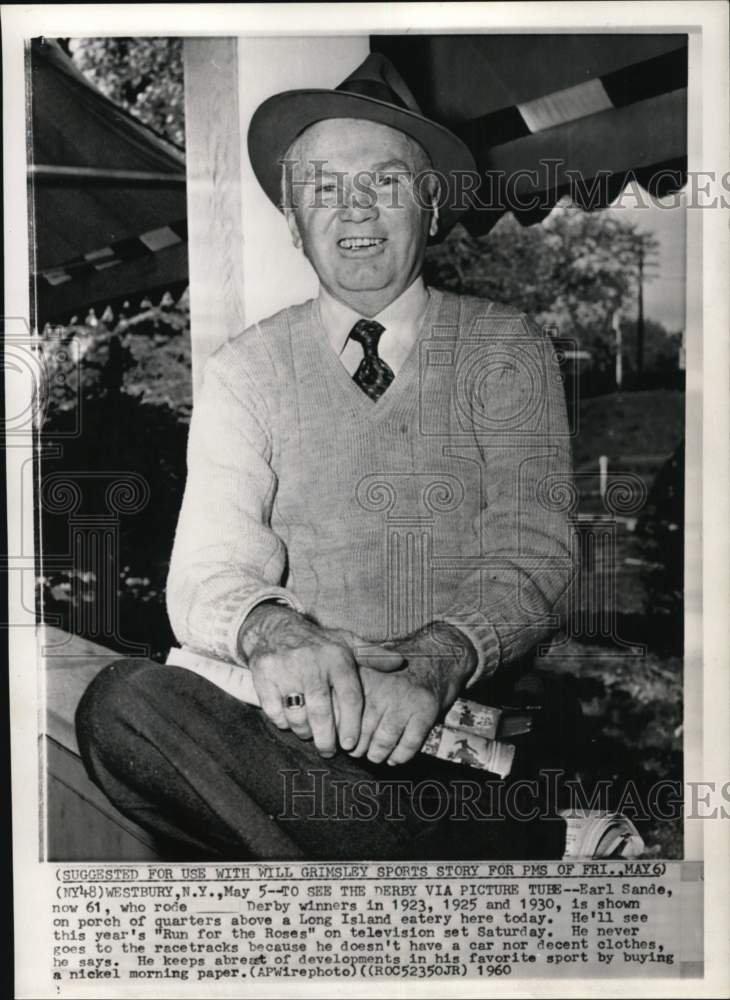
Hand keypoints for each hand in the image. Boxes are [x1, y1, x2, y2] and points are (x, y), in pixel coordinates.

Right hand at [239, 604, 401, 756]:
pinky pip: (275, 711)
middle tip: (329, 749)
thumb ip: (373, 656)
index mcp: (336, 657)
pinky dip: (283, 722)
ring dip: (305, 732)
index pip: (350, 698)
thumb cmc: (317, 643)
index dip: (352, 725)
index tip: (351, 744)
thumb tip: (401, 662)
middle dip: (327, 739)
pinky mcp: (263, 675)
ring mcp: (285, 668)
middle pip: (321, 713)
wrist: (274, 628)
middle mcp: (311, 662)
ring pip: (297, 715)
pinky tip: (290, 721)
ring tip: (310, 734)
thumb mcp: (346, 644)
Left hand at [350, 622, 476, 764]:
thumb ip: (345, 694)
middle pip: (360, 733)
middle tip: (357, 751)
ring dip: (377, 755)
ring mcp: (404, 700)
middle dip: (357, 748)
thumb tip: (323, 725)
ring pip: (382, 743)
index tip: (339, 740)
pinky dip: (400, 756)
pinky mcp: (425, 712)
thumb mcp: (367, 672)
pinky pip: (407, 746)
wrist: (435, 657)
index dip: (337, 733)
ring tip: (375, 755)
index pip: (339, 714)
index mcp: (362, 678)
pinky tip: (396, 756)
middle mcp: (381, 689)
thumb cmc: (393, 673)